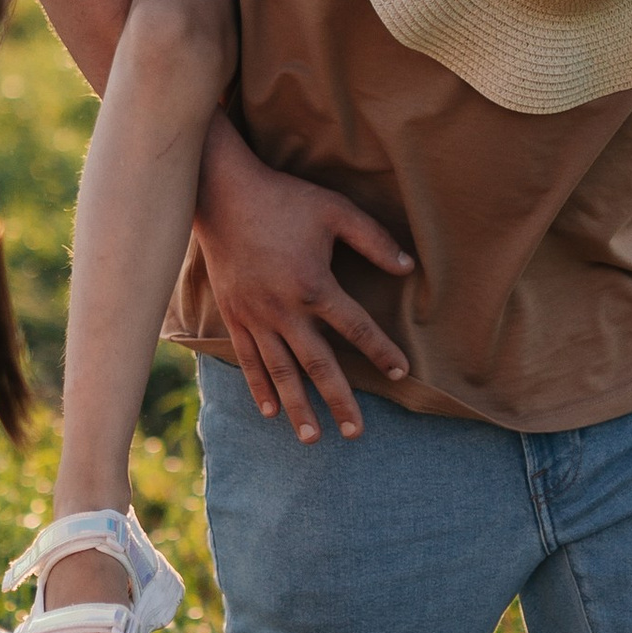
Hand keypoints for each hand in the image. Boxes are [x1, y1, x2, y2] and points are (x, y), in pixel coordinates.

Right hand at [192, 125, 414, 441]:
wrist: (222, 193)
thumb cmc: (285, 199)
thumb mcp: (336, 211)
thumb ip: (374, 240)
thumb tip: (409, 268)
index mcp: (314, 285)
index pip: (356, 328)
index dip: (381, 350)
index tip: (401, 372)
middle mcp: (284, 310)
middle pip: (318, 364)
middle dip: (339, 400)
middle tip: (356, 433)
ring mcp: (255, 316)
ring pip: (280, 371)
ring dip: (297, 407)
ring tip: (312, 438)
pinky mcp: (234, 316)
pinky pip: (249, 359)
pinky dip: (259, 387)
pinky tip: (270, 412)